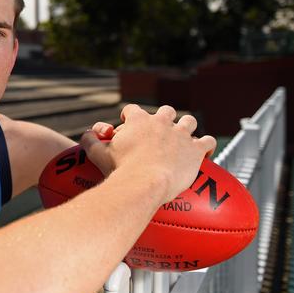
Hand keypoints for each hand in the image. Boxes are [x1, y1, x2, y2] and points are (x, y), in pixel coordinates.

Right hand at [80, 104, 215, 203]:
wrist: (144, 182)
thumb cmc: (119, 169)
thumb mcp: (97, 153)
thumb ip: (89, 140)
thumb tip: (86, 134)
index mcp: (138, 120)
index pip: (133, 110)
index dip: (130, 116)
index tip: (128, 124)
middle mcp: (161, 122)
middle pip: (166, 111)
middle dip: (163, 118)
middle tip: (159, 132)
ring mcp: (181, 134)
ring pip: (189, 121)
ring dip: (187, 127)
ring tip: (184, 137)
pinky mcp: (195, 149)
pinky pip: (207, 141)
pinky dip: (206, 145)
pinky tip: (205, 151)